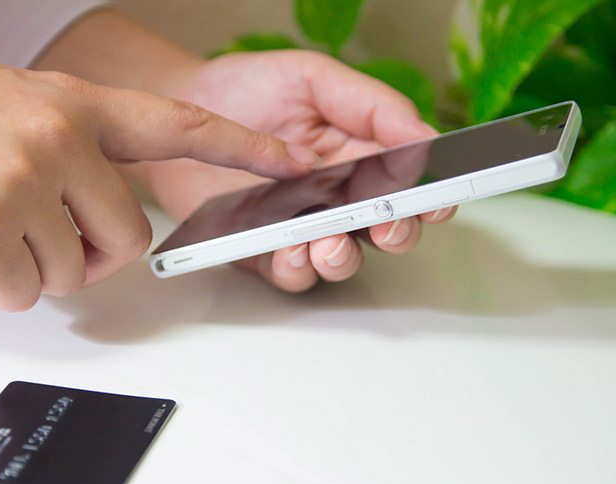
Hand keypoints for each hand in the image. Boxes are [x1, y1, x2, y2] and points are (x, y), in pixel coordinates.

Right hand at [0, 56, 319, 309]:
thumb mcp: (11, 108)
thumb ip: (71, 147)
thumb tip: (97, 203)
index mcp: (72, 104)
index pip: (176, 125)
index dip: (238, 147)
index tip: (286, 163)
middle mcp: (60, 136)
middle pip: (129, 235)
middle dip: (90, 253)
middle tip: (38, 236)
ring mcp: (25, 177)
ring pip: (74, 271)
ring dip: (32, 266)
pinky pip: (25, 294)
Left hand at [134, 50, 456, 291]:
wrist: (180, 106)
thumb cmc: (247, 89)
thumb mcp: (313, 78)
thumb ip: (370, 104)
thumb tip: (423, 135)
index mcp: (361, 156)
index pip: (409, 185)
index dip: (431, 198)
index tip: (436, 201)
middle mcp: (337, 198)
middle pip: (385, 231)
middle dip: (394, 235)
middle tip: (384, 226)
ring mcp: (300, 227)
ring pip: (339, 259)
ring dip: (341, 258)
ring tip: (325, 244)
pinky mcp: (262, 249)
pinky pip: (288, 272)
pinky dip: (294, 268)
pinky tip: (290, 249)